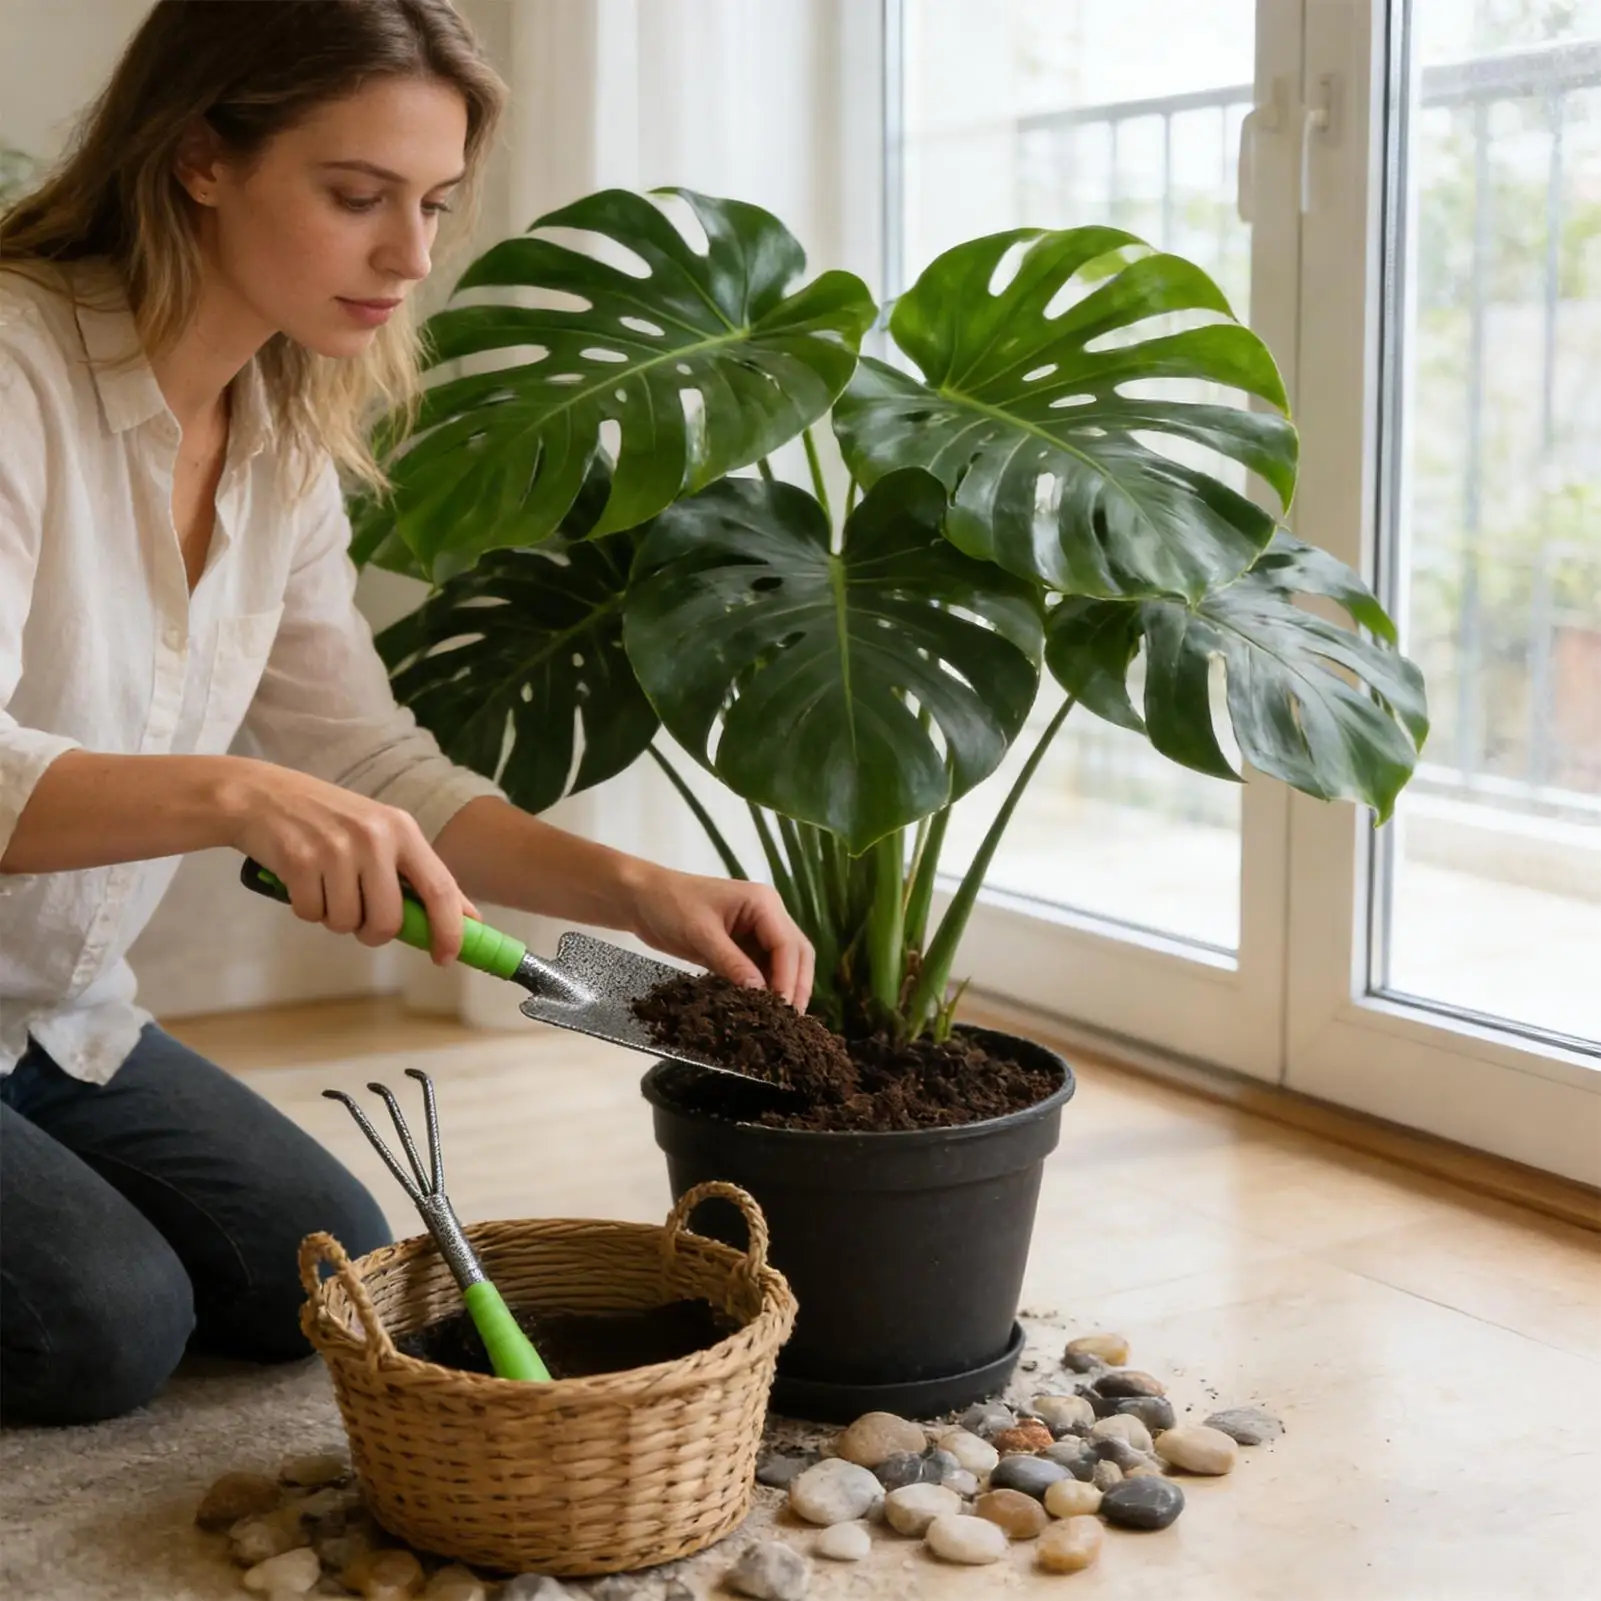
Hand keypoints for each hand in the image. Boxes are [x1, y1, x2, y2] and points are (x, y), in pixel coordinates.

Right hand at [222, 759, 479, 964]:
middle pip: (388, 920)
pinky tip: (301, 880)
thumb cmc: (330, 820)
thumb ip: (420, 874)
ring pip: (346, 923)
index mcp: (403, 830)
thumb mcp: (382, 833)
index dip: (448, 930)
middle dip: (373, 932)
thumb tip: (466, 919)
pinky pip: (311, 914)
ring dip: (334, 918)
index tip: (446, 958)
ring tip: (325, 886)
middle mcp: (374, 837)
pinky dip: (306, 908)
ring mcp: (336, 849)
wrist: (261, 795)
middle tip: (359, 917)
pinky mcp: (299, 861)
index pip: (440, 888)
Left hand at [629, 867, 814, 1011]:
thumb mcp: (700, 935)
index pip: (788, 945)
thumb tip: (760, 995)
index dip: (789, 979)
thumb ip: (731, 963)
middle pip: (796, 954)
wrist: (641, 897)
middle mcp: (767, 915)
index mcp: (763, 903)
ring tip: (778, 1022)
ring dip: (782, 989)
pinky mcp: (742, 945)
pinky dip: (764, 988)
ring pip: (783, 964)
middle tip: (790, 1022)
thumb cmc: (669, 905)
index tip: (783, 1011)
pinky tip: (759, 1010)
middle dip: (796, 986)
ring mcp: (756, 930)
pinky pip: (762, 969)